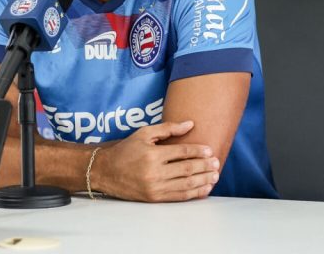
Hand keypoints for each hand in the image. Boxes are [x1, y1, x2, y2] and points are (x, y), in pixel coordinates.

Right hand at [93, 121, 219, 201]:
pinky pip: (179, 196)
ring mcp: (155, 187)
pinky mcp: (154, 198)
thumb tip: (190, 124)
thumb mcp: (143, 133)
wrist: (106, 172)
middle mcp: (154, 172)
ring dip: (203, 180)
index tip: (210, 150)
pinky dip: (194, 194)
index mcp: (152, 154)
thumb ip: (167, 128)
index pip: (182, 152)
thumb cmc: (126, 150)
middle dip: (204, 166)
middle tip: (217, 163)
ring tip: (215, 176)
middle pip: (187, 169)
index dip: (198, 151)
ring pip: (186, 184)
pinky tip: (204, 189)